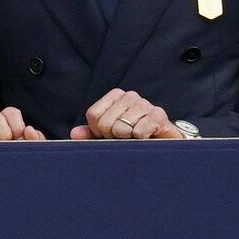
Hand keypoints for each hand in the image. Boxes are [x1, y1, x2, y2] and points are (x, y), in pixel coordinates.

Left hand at [70, 88, 184, 139]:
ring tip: (136, 138)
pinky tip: (147, 138)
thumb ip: (90, 134)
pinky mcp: (158, 115)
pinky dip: (139, 141)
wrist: (164, 143)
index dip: (98, 131)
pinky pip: (138, 132)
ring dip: (127, 140)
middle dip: (112, 138)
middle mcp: (130, 96)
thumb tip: (75, 133)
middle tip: (125, 138)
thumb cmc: (133, 138)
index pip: (93, 115)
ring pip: (121, 128)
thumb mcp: (109, 136)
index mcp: (116, 96)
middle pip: (105, 123)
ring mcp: (145, 104)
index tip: (110, 135)